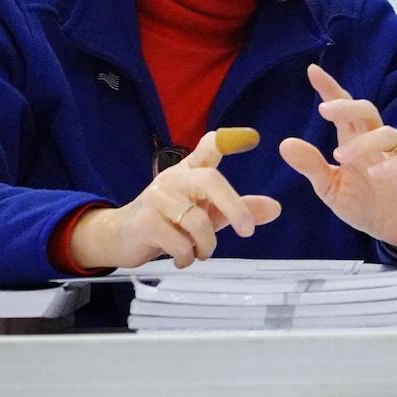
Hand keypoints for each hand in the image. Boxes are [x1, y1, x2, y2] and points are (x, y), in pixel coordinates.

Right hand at [70, 130, 280, 268]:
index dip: (229, 140)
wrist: (121, 237)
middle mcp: (174, 178)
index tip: (252, 137)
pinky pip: (179, 242)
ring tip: (201, 252)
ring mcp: (157, 198)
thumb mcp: (207, 214)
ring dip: (206, 245)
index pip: (208, 148)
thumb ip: (238, 210)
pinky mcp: (145, 222)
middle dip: (234, 208)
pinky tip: (183, 258)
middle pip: (211, 181)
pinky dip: (188, 256)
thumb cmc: (170, 222)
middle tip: (247, 231)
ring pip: (198, 221)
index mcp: (190, 172)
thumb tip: (275, 208)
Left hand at [278, 64, 396, 251]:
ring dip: (363, 141)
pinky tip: (374, 173)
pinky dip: (392, 164)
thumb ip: (311, 166)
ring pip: (387, 132)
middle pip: (367, 111)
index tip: (312, 71)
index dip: (330, 89)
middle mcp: (376, 143)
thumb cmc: (364, 203)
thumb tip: (285, 143)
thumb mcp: (330, 188)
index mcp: (354, 141)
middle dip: (347, 106)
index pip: (343, 109)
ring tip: (340, 156)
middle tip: (323, 111)